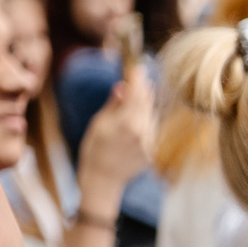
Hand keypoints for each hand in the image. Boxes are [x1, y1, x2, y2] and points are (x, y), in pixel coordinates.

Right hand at [76, 65, 154, 211]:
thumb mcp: (99, 123)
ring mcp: (150, 140)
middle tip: (136, 77)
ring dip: (143, 104)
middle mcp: (144, 130)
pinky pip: (151, 127)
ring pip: (150, 114)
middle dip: (142, 89)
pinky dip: (144, 118)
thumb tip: (122, 87)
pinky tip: (133, 120)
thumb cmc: (94, 150)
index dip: (137, 78)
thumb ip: (113, 104)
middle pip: (147, 102)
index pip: (137, 93)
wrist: (103, 180)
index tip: (136, 67)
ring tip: (132, 99)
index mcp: (128, 122)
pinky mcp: (153, 148)